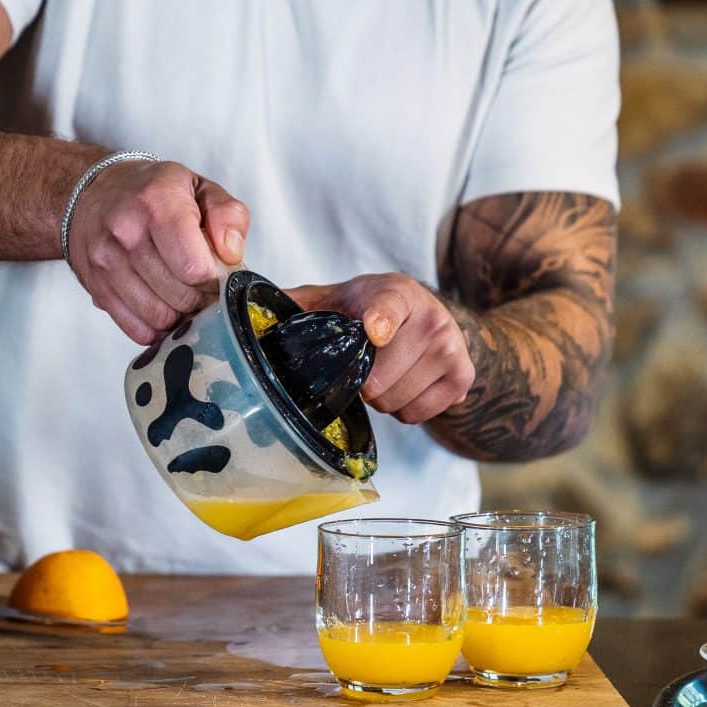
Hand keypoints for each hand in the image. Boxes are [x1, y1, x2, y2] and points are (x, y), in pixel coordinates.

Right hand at [66, 159, 248, 343]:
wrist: (90, 194)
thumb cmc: (151, 192)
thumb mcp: (199, 187)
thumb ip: (228, 215)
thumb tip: (231, 254)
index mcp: (157, 202)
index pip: (194, 267)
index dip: (214, 279)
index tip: (216, 274)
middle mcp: (126, 232)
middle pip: (180, 296)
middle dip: (200, 299)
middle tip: (203, 288)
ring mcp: (105, 262)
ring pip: (159, 317)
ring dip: (179, 315)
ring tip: (183, 296)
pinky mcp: (95, 287)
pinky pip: (137, 329)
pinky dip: (156, 326)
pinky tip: (162, 306)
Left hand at [287, 273, 475, 424]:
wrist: (428, 317)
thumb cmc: (369, 310)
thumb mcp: (335, 298)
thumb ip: (296, 305)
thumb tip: (242, 314)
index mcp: (393, 291)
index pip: (389, 305)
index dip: (381, 319)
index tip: (374, 331)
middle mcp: (431, 316)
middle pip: (380, 379)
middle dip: (361, 384)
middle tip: (361, 368)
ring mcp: (451, 347)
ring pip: (396, 402)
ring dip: (381, 399)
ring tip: (382, 375)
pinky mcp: (463, 376)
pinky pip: (418, 415)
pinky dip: (404, 410)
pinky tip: (403, 386)